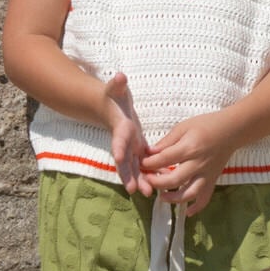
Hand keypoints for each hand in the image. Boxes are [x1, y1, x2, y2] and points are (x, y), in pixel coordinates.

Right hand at [104, 73, 152, 195]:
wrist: (110, 107)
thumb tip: (119, 76)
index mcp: (120, 128)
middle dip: (129, 175)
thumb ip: (117, 84)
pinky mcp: (137, 150)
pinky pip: (143, 166)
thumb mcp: (115, 88)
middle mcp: (123, 142)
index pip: (118, 140)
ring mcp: (129, 148)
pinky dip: (149, 175)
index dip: (117, 148)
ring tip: (150, 194)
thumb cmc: (114, 96)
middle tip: (134, 190)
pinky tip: (160, 186)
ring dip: (141, 181)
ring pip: (134, 168)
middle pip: (124, 162)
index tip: (119, 158)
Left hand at [140, 112, 234, 213]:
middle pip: (174, 180)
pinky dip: (196, 207)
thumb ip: (166, 142)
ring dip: (173, 199)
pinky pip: (205, 198)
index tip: (141, 164)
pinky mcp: (212, 180)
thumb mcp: (183, 127)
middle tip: (147, 180)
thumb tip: (149, 153)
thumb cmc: (206, 125)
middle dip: (156, 182)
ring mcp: (206, 174)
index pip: (164, 160)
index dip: (149, 164)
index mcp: (189, 148)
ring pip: (189, 193)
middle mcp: (198, 164)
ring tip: (161, 196)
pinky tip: (186, 212)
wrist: (232, 130)